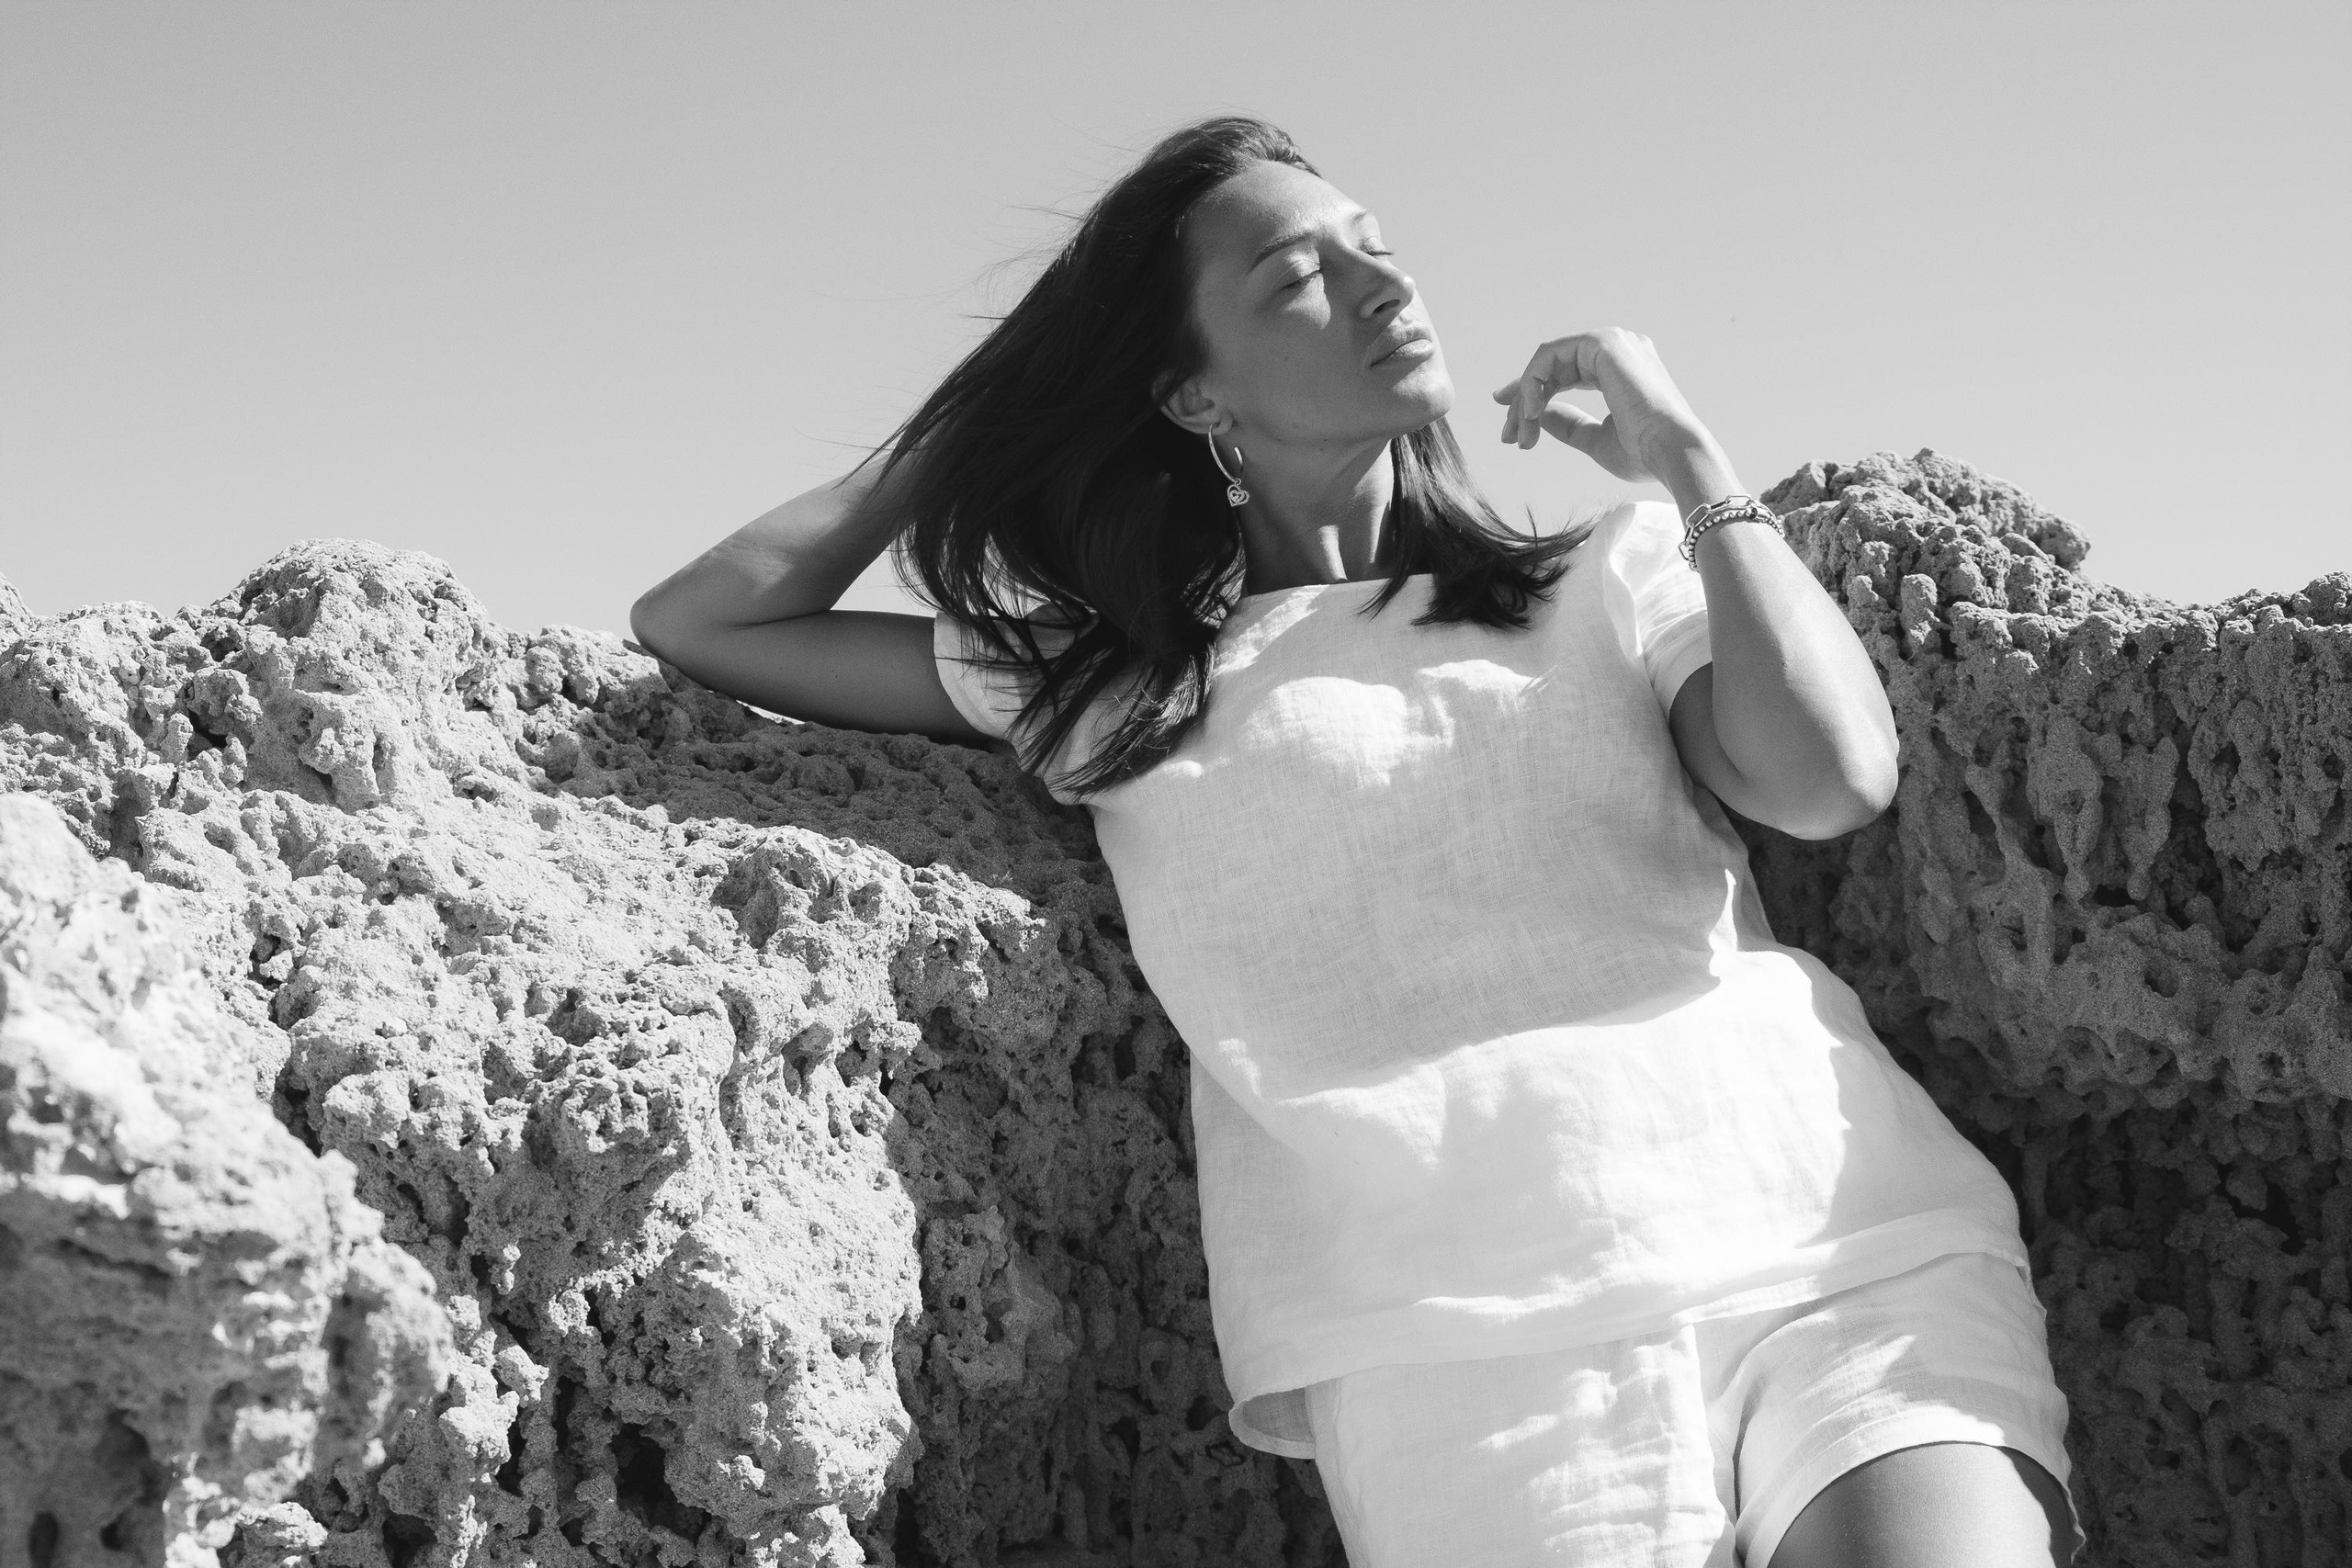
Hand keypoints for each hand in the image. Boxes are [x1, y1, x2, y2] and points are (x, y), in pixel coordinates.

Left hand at [1490, 328, 1720, 485]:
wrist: (1672, 453)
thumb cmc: (1644, 454)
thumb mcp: (1594, 438)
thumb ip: (1567, 423)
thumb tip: (1538, 414)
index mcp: (1620, 369)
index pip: (1565, 373)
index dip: (1533, 395)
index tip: (1512, 425)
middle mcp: (1619, 348)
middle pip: (1552, 368)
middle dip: (1523, 402)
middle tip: (1509, 437)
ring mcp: (1613, 341)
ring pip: (1546, 362)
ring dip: (1526, 399)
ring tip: (1521, 434)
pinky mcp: (1604, 343)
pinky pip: (1549, 356)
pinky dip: (1533, 384)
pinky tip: (1533, 413)